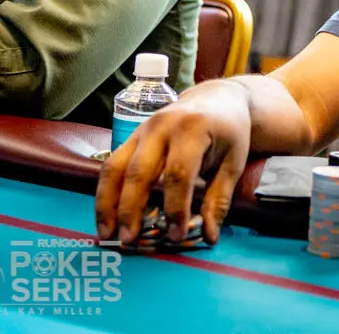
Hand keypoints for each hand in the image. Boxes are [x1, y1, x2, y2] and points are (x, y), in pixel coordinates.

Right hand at [95, 80, 251, 244]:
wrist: (217, 99)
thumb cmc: (228, 131)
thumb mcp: (233, 162)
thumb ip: (219, 198)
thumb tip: (209, 237)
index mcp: (193, 129)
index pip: (178, 173)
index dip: (175, 207)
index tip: (176, 235)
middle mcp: (162, 126)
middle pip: (139, 171)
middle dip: (131, 209)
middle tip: (130, 240)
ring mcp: (142, 129)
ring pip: (116, 167)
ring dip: (107, 203)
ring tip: (108, 233)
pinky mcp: (131, 135)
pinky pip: (111, 164)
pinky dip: (105, 191)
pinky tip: (106, 215)